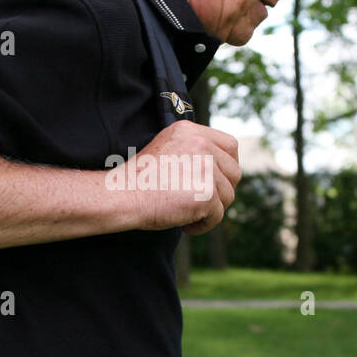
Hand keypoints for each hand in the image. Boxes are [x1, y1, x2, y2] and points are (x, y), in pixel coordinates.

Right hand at [115, 121, 240, 234]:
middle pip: (234, 172)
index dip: (228, 166)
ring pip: (228, 196)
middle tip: (201, 202)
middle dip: (222, 191)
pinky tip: (186, 225)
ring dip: (212, 210)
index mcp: (191, 131)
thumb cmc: (140, 180)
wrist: (122, 196)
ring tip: (187, 214)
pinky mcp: (206, 194)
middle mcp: (201, 145)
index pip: (231, 145)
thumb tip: (222, 169)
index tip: (216, 182)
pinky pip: (218, 215)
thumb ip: (193, 151)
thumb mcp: (168, 150)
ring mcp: (205, 169)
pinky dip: (204, 225)